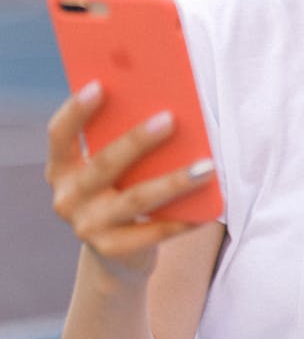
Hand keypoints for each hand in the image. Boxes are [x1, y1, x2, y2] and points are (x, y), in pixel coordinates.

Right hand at [45, 81, 214, 282]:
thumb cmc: (120, 188)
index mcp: (61, 168)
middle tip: (171, 118)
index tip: (100, 85)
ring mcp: (88, 227)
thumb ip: (120, 138)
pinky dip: (184, 218)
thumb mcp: (112, 166)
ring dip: (174, 182)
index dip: (76, 110)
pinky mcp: (114, 250)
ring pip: (136, 199)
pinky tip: (209, 206)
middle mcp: (68, 198)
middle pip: (105, 163)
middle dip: (138, 140)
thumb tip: (161, 103)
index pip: (59, 134)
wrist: (118, 253)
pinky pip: (155, 231)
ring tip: (206, 166)